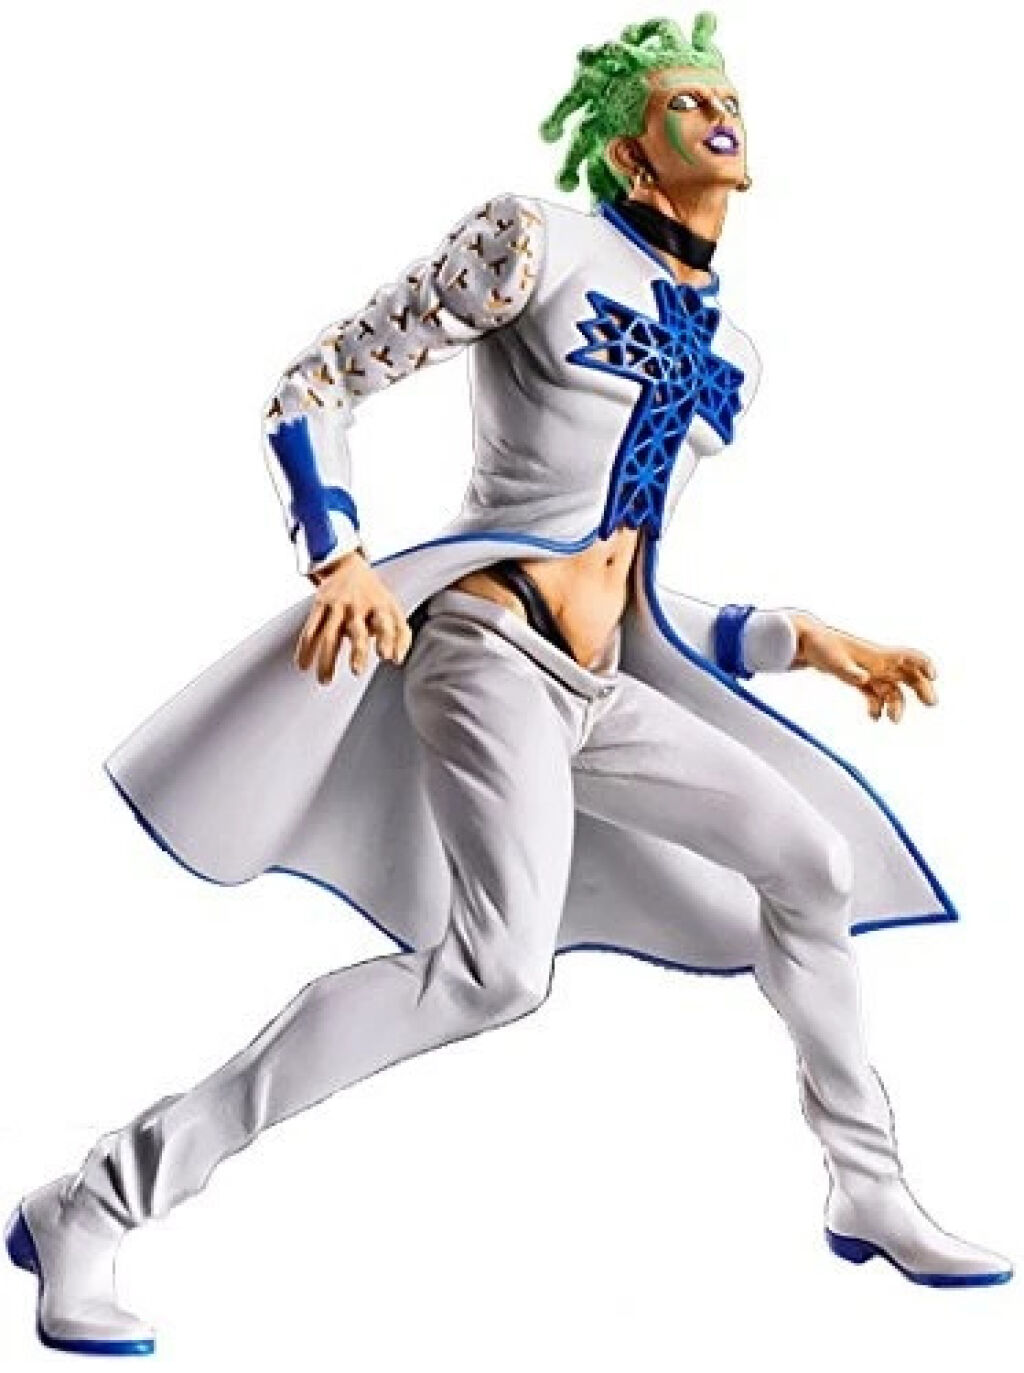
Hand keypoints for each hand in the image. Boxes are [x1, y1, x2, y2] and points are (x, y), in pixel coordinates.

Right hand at [295, 551, 413, 683]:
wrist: (348, 566)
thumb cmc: (374, 596)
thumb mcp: (392, 609)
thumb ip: (400, 634)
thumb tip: (398, 659)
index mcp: (380, 607)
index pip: (386, 624)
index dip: (388, 639)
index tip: (387, 657)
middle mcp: (358, 606)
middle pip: (357, 630)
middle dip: (358, 651)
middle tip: (357, 671)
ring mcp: (337, 606)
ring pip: (329, 634)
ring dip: (326, 659)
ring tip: (325, 680)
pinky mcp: (319, 604)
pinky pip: (310, 628)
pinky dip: (305, 648)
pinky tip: (302, 664)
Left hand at [791, 613, 936, 722]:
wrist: (804, 642)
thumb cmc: (820, 646)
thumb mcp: (834, 661)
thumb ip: (849, 672)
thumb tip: (863, 680)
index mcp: (876, 655)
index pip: (908, 656)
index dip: (924, 664)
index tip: (933, 676)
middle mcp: (877, 663)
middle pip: (907, 675)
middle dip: (921, 687)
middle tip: (931, 703)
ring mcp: (868, 671)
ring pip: (891, 688)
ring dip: (897, 704)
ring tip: (894, 720)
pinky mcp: (857, 678)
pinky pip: (874, 694)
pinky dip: (876, 705)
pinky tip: (874, 717)